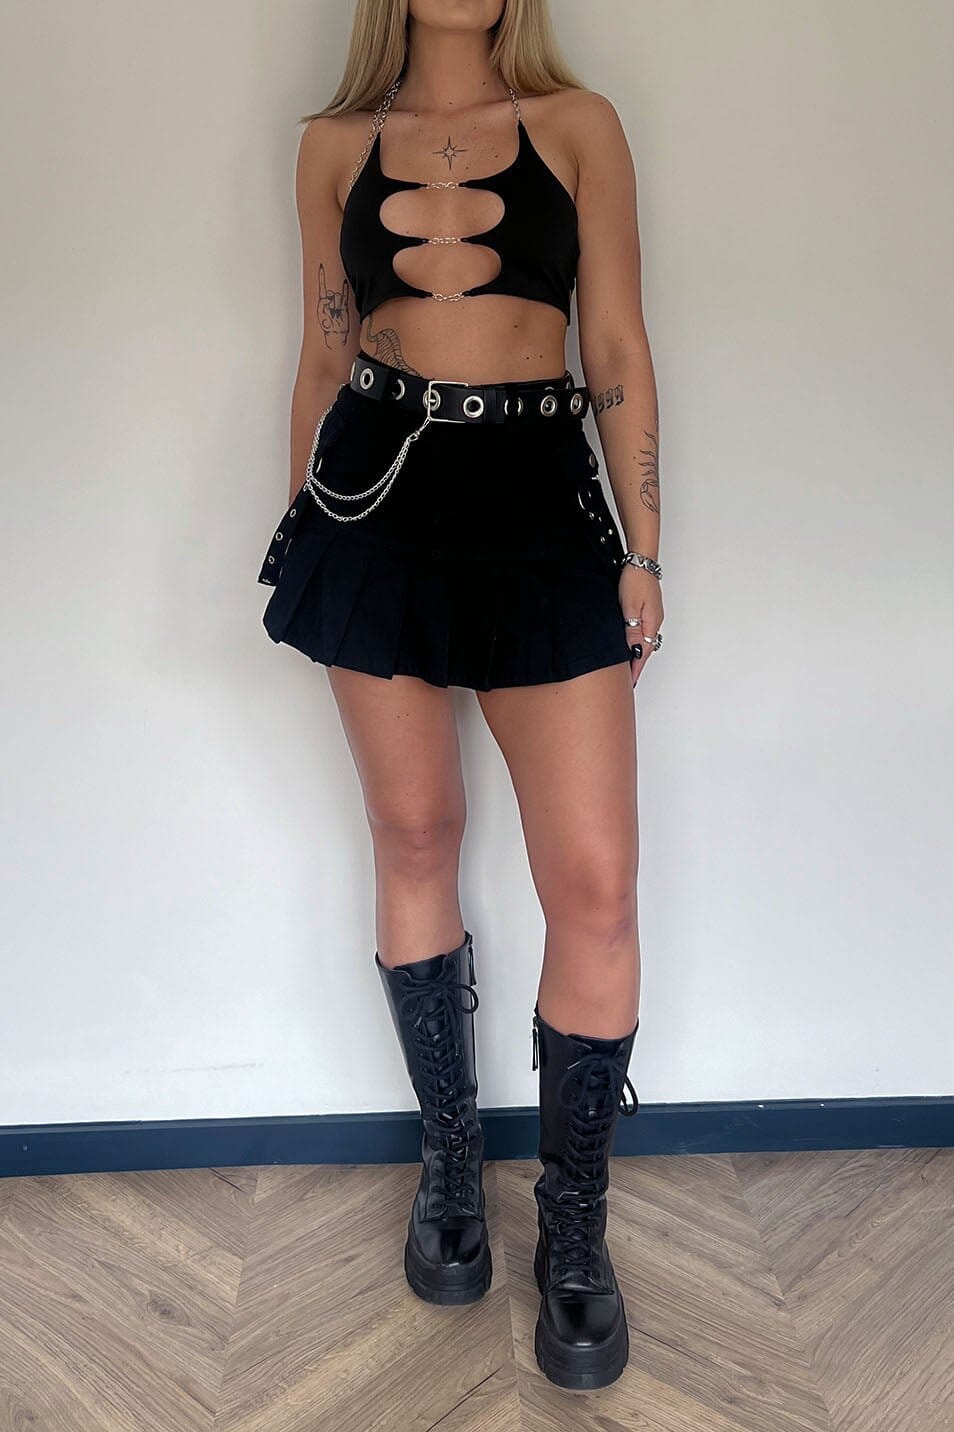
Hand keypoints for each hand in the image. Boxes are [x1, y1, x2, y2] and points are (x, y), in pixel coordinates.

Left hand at [619, 564, 662, 687]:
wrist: (641, 561)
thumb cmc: (634, 580)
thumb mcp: (630, 607)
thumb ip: (632, 630)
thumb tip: (634, 651)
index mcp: (651, 624)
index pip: (643, 653)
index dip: (636, 669)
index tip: (630, 683)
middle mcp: (655, 622)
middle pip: (646, 649)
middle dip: (637, 665)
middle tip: (628, 680)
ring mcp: (653, 616)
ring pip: (645, 640)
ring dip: (637, 653)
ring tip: (628, 666)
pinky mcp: (649, 610)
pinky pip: (644, 631)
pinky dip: (637, 641)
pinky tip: (631, 644)